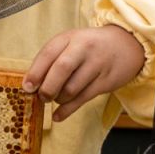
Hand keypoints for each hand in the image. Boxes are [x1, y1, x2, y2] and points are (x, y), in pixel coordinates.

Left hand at [23, 25, 144, 121]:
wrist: (127, 44)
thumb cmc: (90, 46)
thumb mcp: (71, 43)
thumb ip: (52, 59)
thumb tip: (31, 84)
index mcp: (70, 37)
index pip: (49, 53)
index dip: (35, 72)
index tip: (27, 88)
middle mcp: (84, 48)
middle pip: (62, 69)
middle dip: (48, 88)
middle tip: (42, 97)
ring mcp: (97, 64)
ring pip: (72, 88)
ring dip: (59, 99)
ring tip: (56, 98)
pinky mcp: (106, 81)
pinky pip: (83, 99)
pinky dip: (67, 110)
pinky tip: (58, 116)